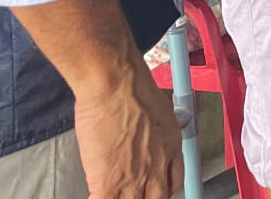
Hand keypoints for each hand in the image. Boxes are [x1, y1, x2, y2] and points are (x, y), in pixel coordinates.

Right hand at [74, 55, 182, 198]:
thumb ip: (154, 129)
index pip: (174, 182)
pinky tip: (96, 195)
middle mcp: (157, 167)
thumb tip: (144, 131)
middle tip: (133, 192)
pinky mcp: (109, 183)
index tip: (153, 189)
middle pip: (156, 198)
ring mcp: (134, 179)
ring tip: (115, 192)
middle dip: (145, 197)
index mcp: (171, 147)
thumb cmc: (133, 85)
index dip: (162, 188)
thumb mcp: (159, 108)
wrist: (116, 84)